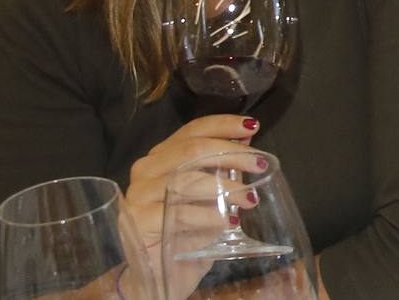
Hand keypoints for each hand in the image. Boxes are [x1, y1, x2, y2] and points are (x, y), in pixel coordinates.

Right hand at [123, 115, 261, 286]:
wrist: (160, 274)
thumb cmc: (187, 231)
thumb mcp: (211, 196)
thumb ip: (223, 168)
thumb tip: (246, 137)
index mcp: (162, 157)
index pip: (193, 131)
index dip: (223, 125)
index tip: (252, 126)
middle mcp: (146, 169)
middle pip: (192, 150)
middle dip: (232, 154)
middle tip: (260, 164)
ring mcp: (139, 194)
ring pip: (187, 179)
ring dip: (226, 188)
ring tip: (250, 199)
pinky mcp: (138, 220)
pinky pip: (180, 212)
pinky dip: (209, 216)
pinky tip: (228, 222)